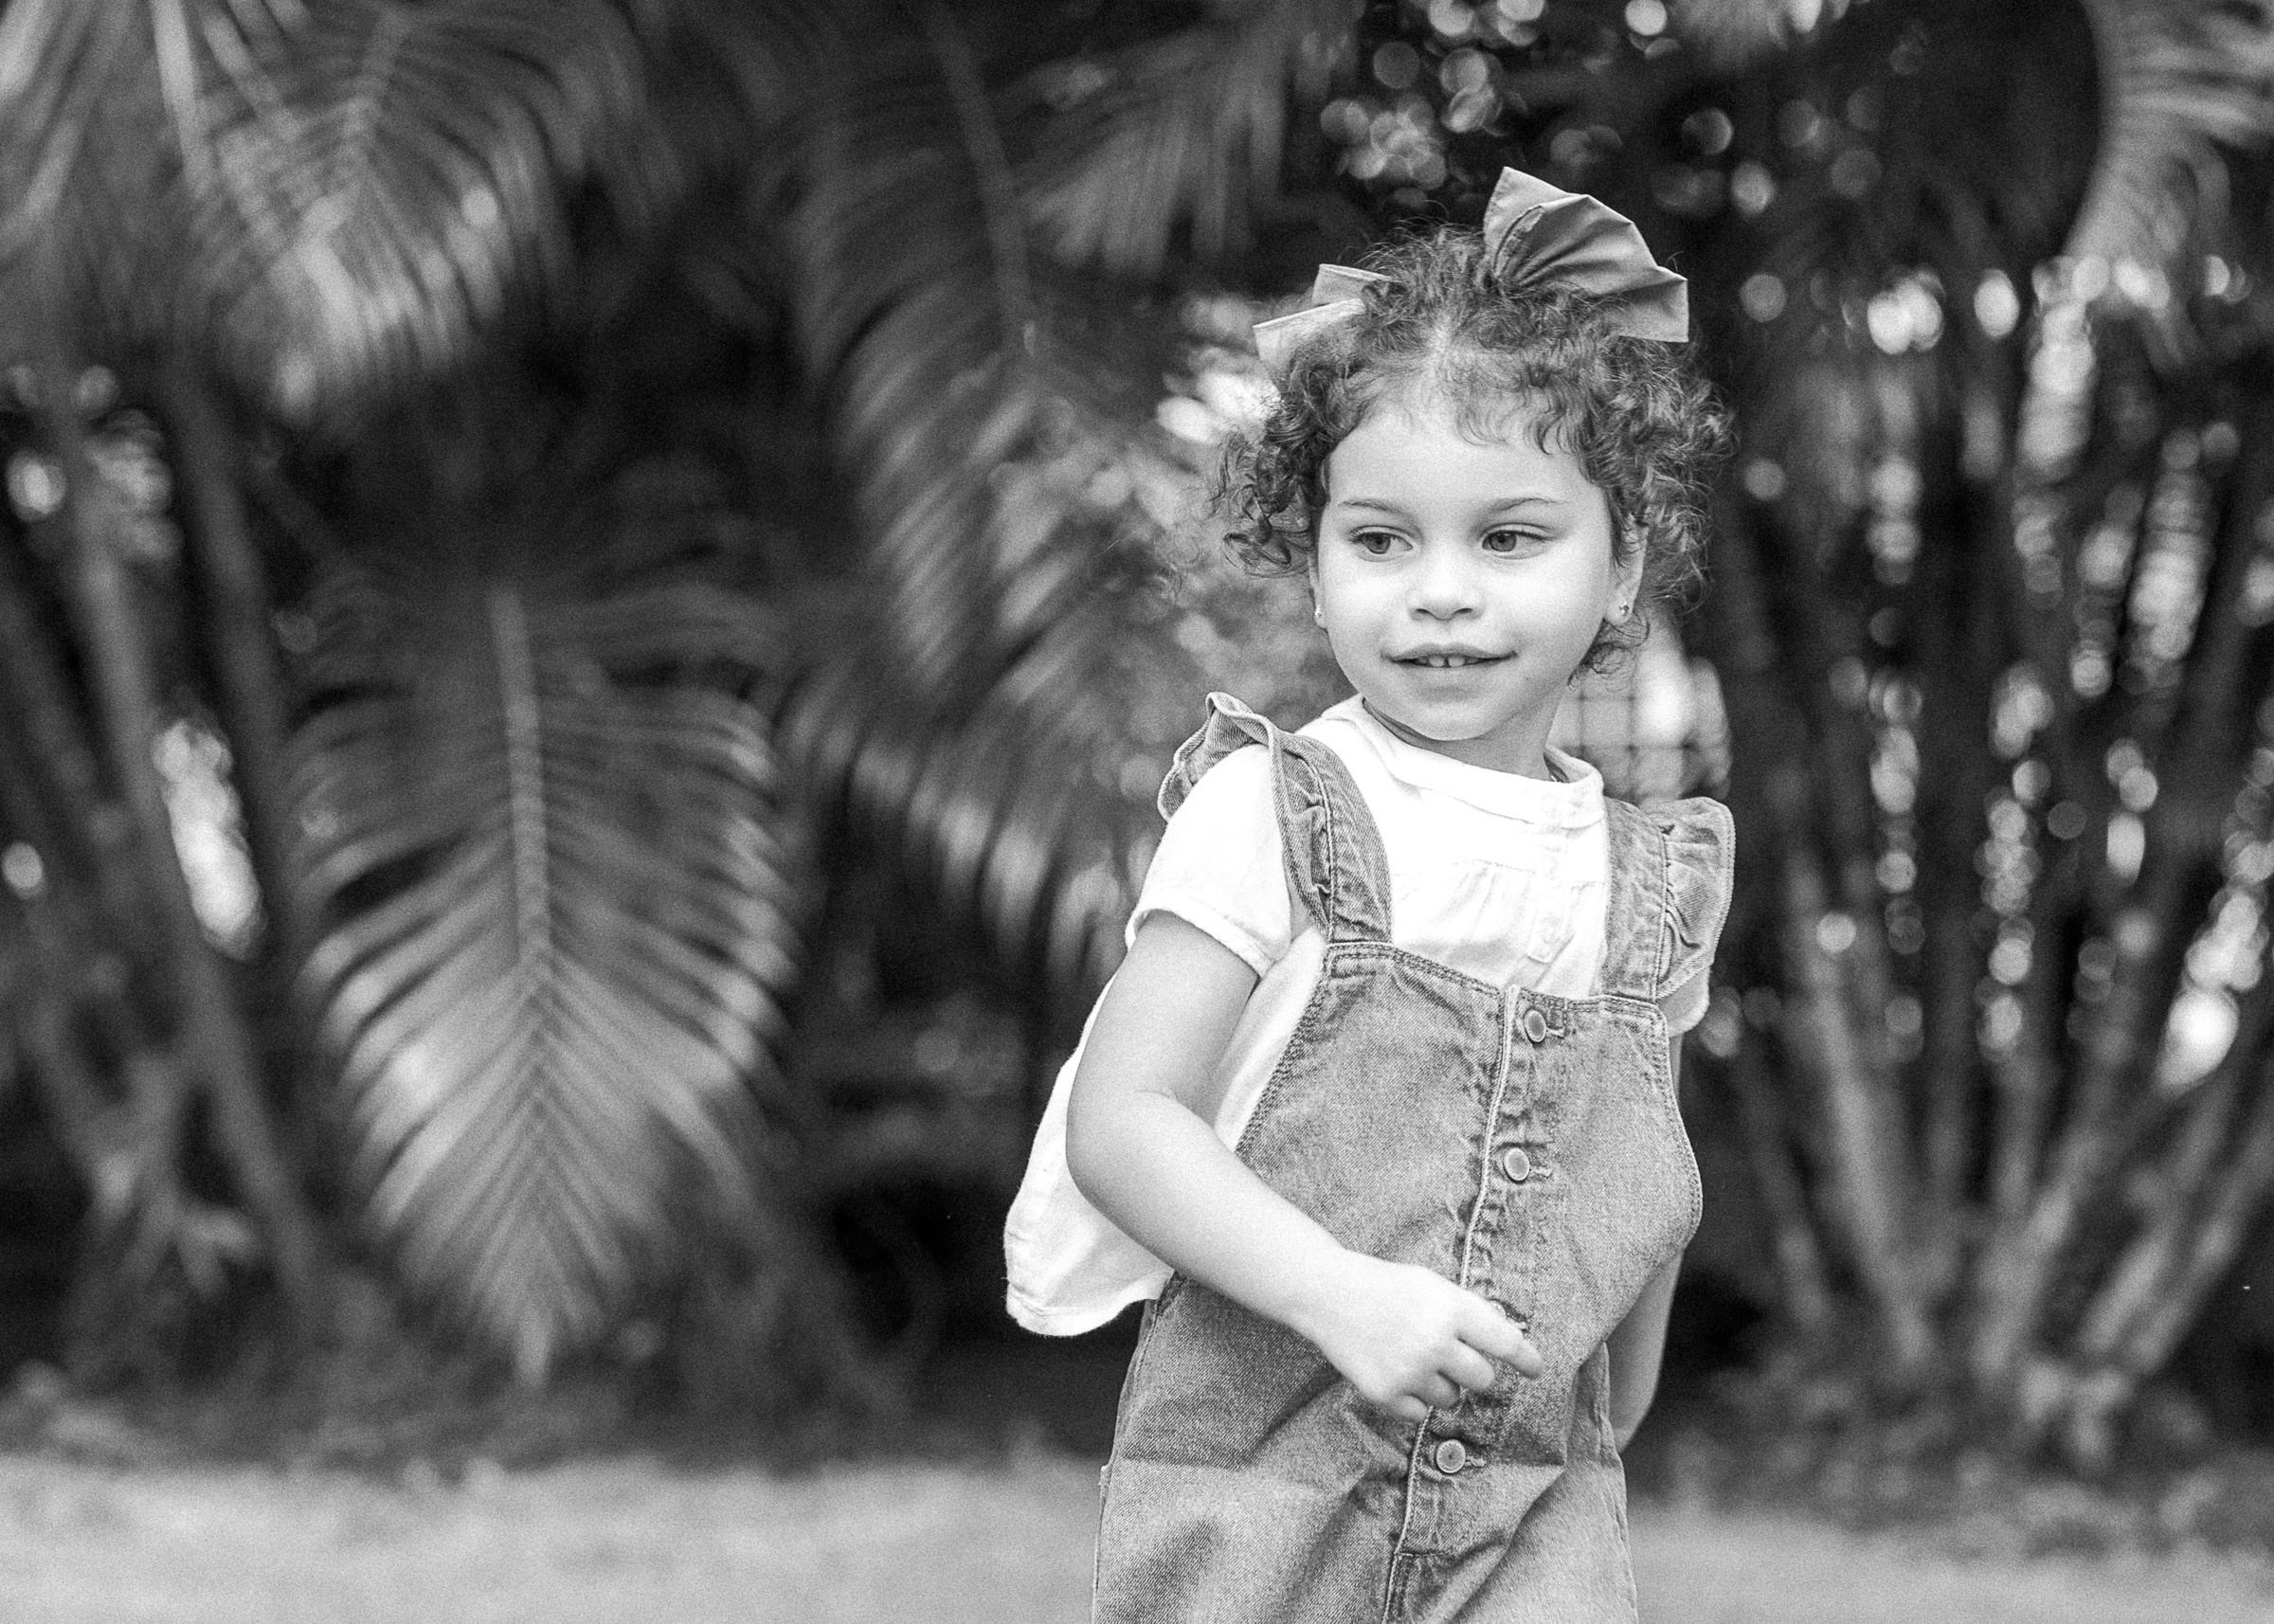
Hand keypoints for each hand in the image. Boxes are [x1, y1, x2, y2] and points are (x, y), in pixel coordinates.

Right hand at [1296, 1251, 1542, 1421]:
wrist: (1328, 1293)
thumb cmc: (1387, 1286)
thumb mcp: (1432, 1285)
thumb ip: (1467, 1312)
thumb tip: (1506, 1341)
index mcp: (1452, 1309)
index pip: (1505, 1342)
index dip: (1526, 1359)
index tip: (1536, 1370)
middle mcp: (1435, 1342)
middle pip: (1482, 1379)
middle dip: (1473, 1372)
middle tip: (1451, 1357)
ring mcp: (1409, 1370)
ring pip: (1451, 1398)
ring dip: (1441, 1385)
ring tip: (1414, 1359)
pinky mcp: (1385, 1392)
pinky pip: (1418, 1412)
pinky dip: (1412, 1398)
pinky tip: (1394, 1371)